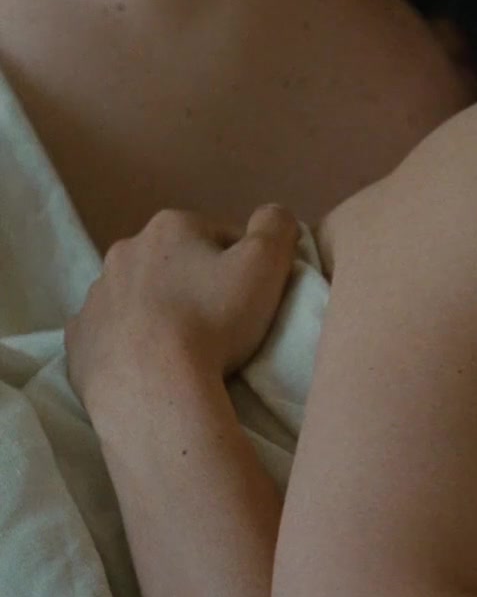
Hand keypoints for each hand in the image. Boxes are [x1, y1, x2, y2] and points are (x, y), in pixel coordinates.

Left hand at [66, 207, 300, 409]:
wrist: (152, 383)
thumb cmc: (213, 318)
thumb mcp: (266, 263)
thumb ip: (276, 226)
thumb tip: (273, 213)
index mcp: (171, 227)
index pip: (221, 237)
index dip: (244, 266)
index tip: (254, 297)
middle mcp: (126, 249)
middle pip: (178, 263)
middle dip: (198, 283)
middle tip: (223, 321)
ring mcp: (97, 293)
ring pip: (142, 294)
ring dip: (163, 309)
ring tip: (187, 345)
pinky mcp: (80, 335)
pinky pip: (111, 329)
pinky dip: (130, 339)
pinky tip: (150, 360)